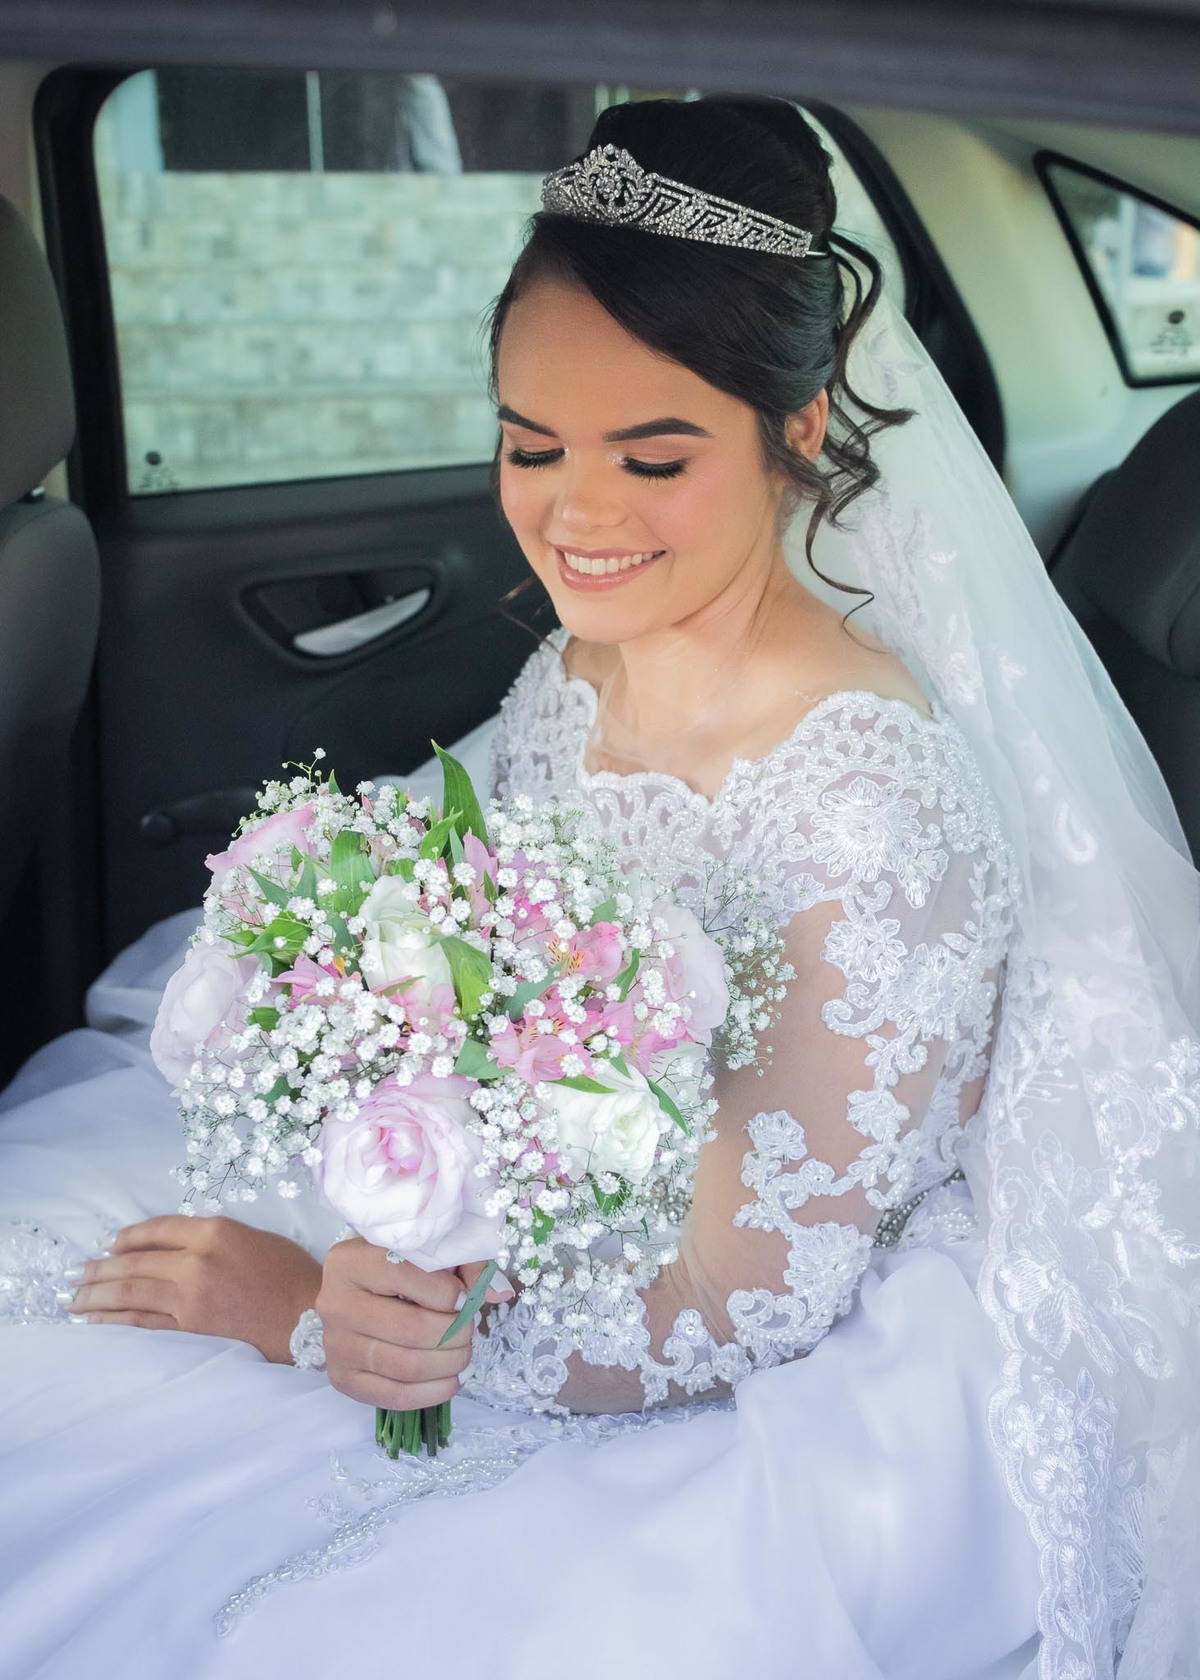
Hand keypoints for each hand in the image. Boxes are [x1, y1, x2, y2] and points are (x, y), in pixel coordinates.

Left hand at [65, 1215, 322, 1363]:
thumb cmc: (290, 1276)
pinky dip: (113, 1322)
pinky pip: (141, 1324)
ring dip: (96, 1295)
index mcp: (214, 1231)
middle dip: (98, 1270)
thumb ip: (211, 1237)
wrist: (310, 1319)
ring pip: (130, 1293)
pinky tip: (95, 1321)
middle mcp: (196, 1260)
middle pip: (134, 1263)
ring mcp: (190, 1297)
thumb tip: (170, 1248)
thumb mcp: (253, 1238)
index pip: (156, 1229)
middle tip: (73, 1275)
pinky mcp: (190, 1329)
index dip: (127, 1237)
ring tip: (72, 1298)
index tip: (109, 1245)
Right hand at [318, 1239, 512, 1412]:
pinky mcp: (343, 1379)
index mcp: (351, 1262)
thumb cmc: (394, 1267)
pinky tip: (452, 1378)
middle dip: (454, 1333)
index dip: (446, 1291)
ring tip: (464, 1353)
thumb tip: (499, 1293)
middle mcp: (334, 1303)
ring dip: (449, 1363)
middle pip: (410, 1328)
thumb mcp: (426, 1250)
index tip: (464, 1298)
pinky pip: (395, 1396)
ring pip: (405, 1366)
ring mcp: (335, 1346)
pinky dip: (434, 1392)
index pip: (403, 1274)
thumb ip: (465, 1262)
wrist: (348, 1296)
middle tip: (469, 1328)